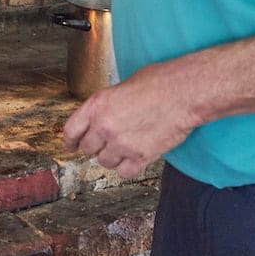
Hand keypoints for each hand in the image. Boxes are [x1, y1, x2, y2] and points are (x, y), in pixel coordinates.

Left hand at [62, 64, 198, 178]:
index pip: (71, 130)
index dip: (71, 140)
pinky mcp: (140, 157)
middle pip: (88, 149)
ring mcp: (121, 144)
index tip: (72, 145)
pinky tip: (135, 157)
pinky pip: (124, 172)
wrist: (183, 93)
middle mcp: (104, 126)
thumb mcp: (122, 86)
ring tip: (125, 146)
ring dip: (113, 157)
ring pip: (105, 162)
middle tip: (106, 143)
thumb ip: (107, 105)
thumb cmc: (159, 82)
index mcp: (97, 105)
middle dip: (96, 146)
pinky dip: (128, 167)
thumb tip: (104, 116)